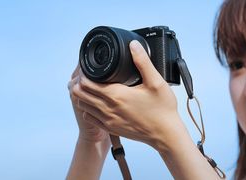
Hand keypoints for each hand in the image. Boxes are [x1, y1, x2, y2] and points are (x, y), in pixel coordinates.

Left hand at [71, 40, 187, 148]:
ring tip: (90, 86)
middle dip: (80, 82)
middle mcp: (108, 109)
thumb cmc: (162, 109)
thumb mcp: (156, 82)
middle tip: (88, 75)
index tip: (89, 68)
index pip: (86, 83)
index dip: (84, 73)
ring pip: (83, 105)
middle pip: (80, 93)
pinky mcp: (110, 128)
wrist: (165, 134)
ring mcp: (108, 120)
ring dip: (83, 95)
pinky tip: (96, 102)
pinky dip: (88, 108)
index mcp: (117, 95)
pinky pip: (89, 118)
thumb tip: (133, 45)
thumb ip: (143, 62)